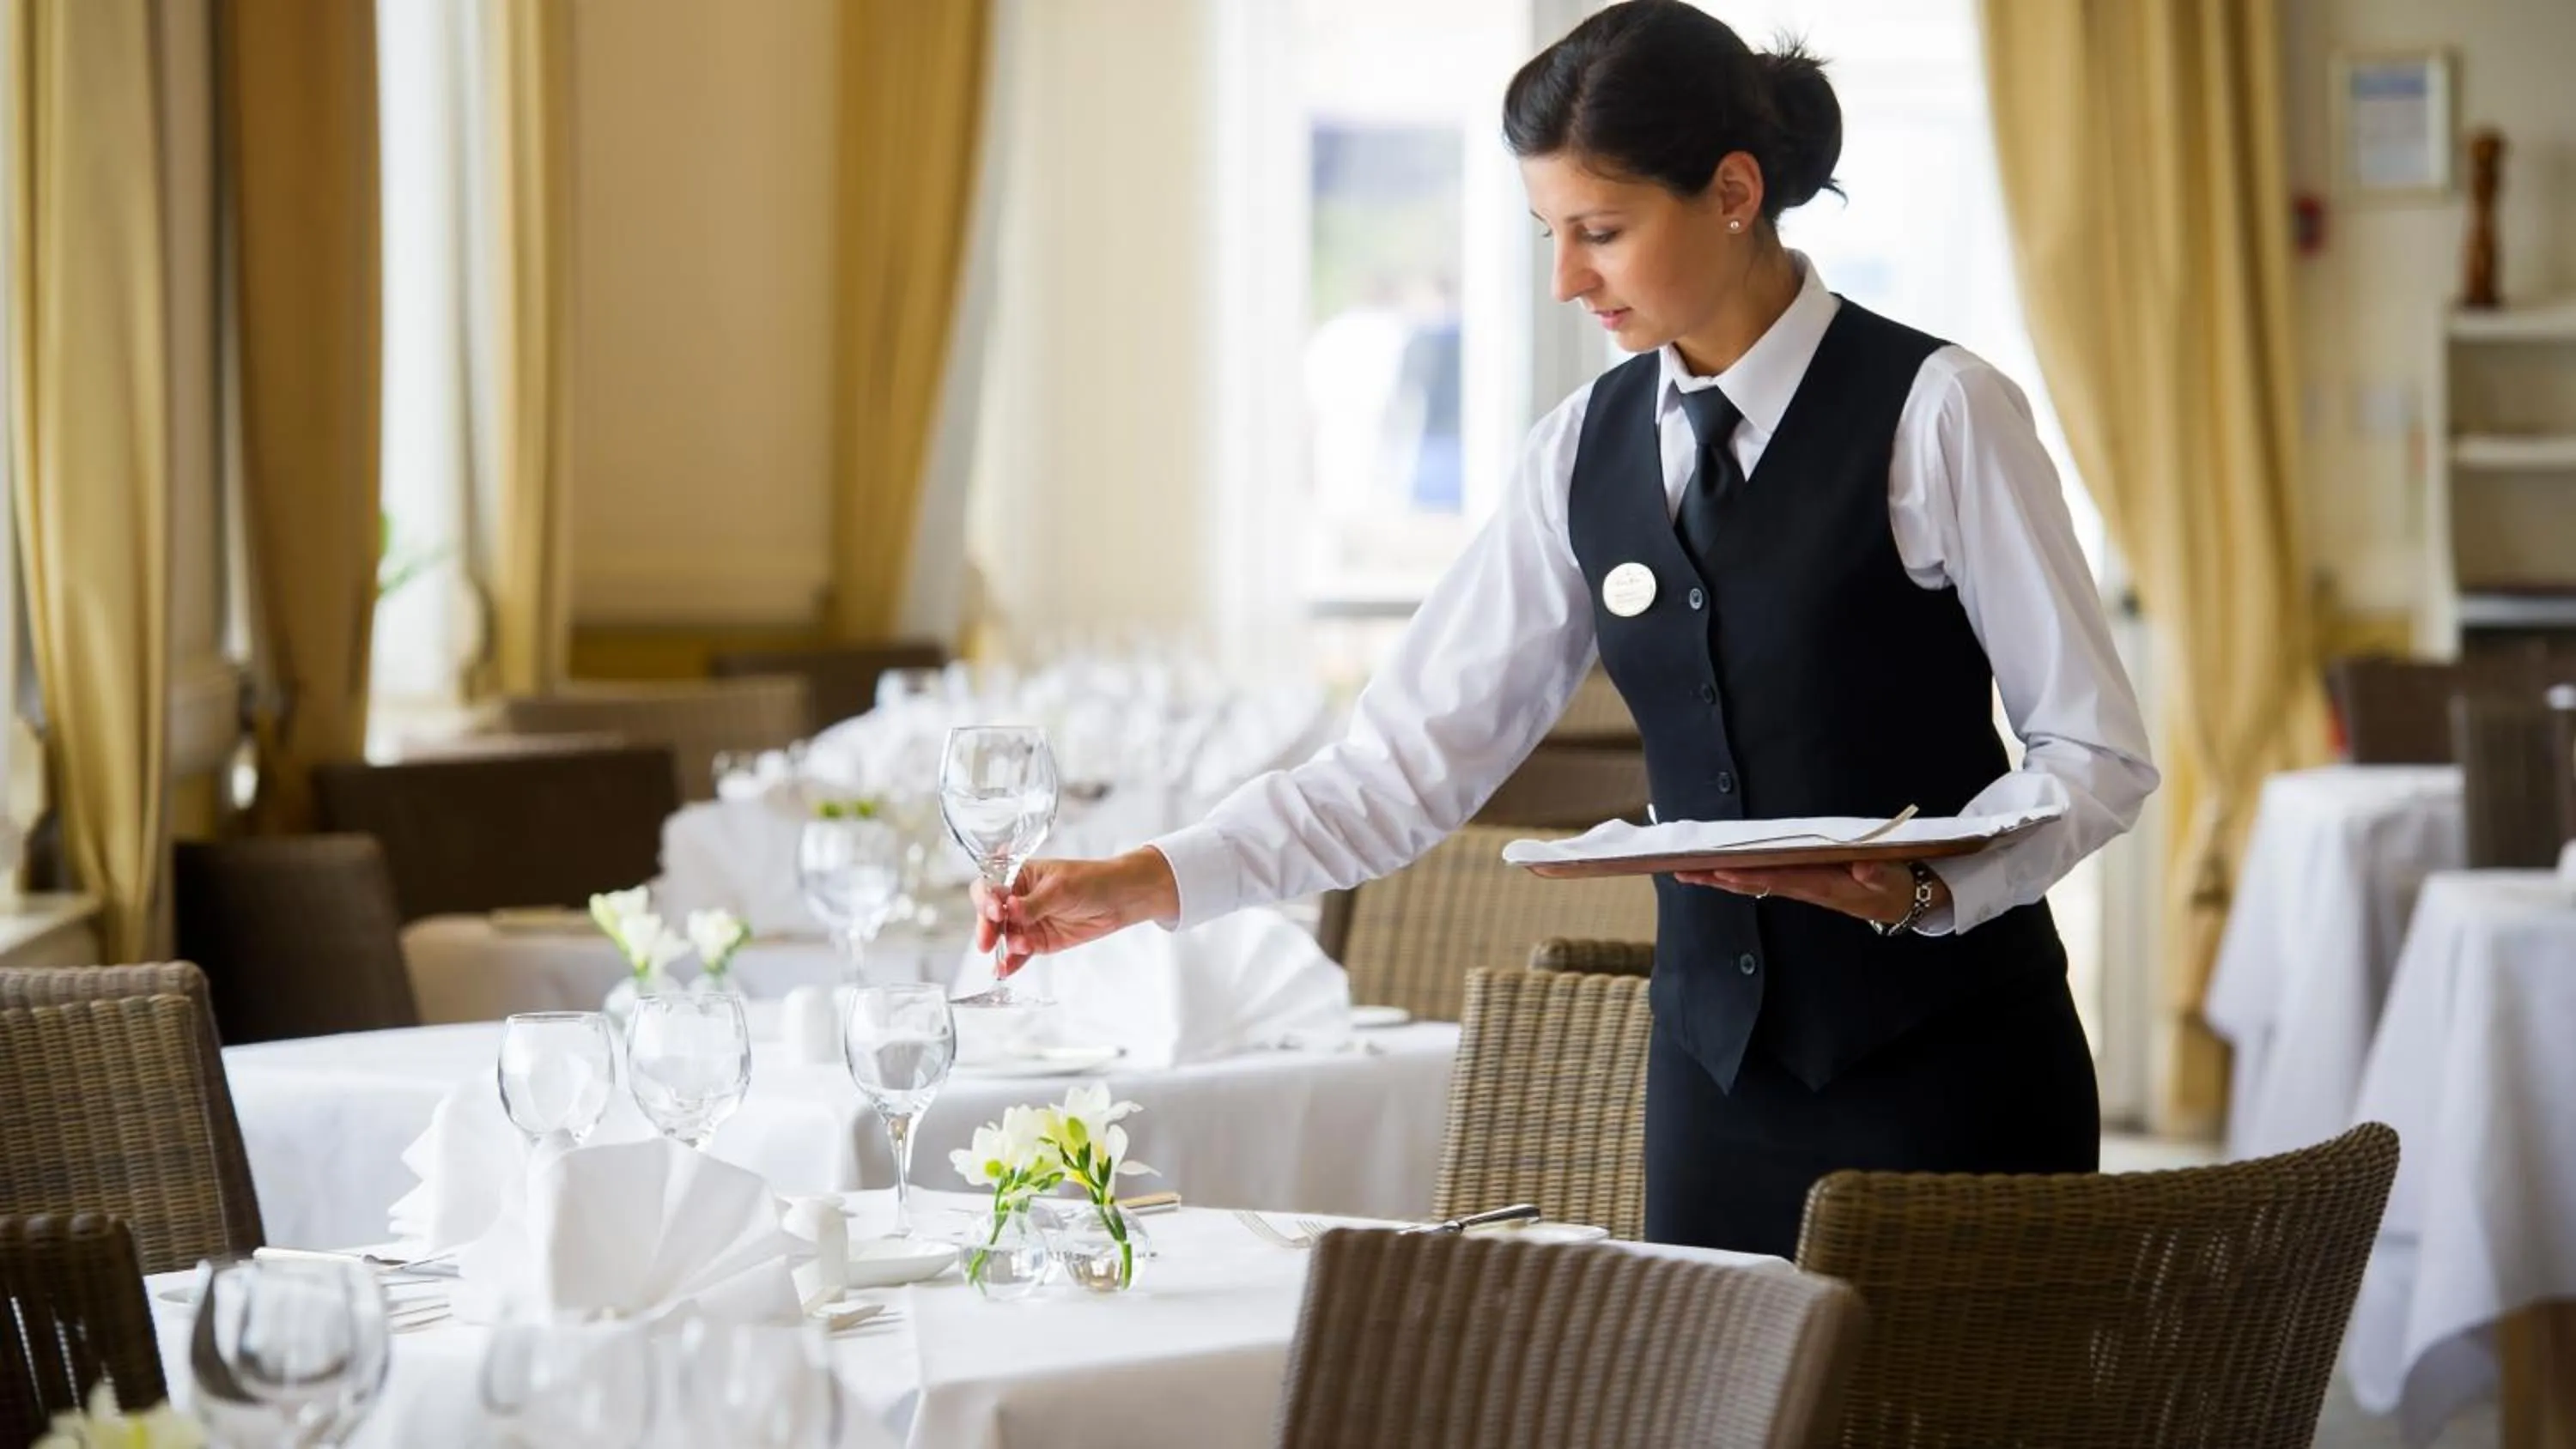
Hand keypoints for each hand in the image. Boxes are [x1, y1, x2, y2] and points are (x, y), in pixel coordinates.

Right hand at [972, 848, 1181, 977]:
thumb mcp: (1060, 888)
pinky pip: (1020, 953)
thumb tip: (1009, 909)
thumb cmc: (1091, 881)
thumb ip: (1033, 903)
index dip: (986, 900)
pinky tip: (1005, 968)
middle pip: (990, 915)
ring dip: (1003, 945)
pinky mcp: (1039, 941)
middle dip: (987, 928)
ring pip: (1004, 936)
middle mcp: (1017, 899)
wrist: (1119, 899)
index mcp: (1018, 876)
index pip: (990, 887)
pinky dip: (1012, 961)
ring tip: (1017, 947)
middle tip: (988, 941)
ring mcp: (1027, 922)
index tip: (995, 911)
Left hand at [1672, 860, 1945, 927]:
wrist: (1901, 901)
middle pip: (1756, 883)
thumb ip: (1878, 875)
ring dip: (1720, 879)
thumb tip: (1862, 867)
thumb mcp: (1892, 881)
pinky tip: (1715, 873)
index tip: (1721, 869)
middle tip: (1683, 872)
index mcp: (1824, 886)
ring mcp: (1800, 886)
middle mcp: (1805, 887)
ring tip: (1686, 873)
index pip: (1780, 879)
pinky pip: (1763, 880)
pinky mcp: (1801, 883)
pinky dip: (1737, 876)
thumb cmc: (1892, 886)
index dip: (1751, 875)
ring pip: (1754, 884)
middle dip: (1719, 878)